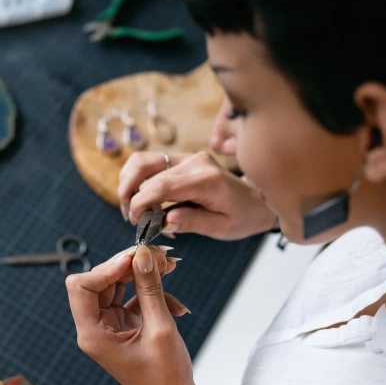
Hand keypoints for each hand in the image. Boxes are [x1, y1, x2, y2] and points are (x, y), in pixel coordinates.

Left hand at [66, 245, 198, 384]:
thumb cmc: (165, 378)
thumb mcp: (160, 328)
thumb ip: (150, 289)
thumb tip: (143, 255)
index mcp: (92, 334)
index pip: (82, 286)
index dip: (107, 268)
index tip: (135, 258)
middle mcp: (96, 328)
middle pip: (101, 281)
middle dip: (129, 266)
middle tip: (158, 255)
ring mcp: (111, 327)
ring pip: (119, 287)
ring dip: (144, 276)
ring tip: (170, 267)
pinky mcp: (127, 327)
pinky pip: (134, 299)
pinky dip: (154, 295)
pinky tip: (177, 303)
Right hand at [118, 151, 276, 240]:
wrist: (257, 199)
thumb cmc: (242, 216)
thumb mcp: (222, 228)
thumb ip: (193, 223)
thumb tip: (165, 221)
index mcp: (206, 180)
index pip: (161, 186)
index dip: (140, 203)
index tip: (135, 222)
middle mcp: (195, 161)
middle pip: (145, 168)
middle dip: (130, 195)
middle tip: (131, 218)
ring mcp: (188, 156)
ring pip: (142, 159)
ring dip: (128, 183)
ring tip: (131, 208)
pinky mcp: (182, 158)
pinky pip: (150, 162)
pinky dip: (137, 179)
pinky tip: (141, 198)